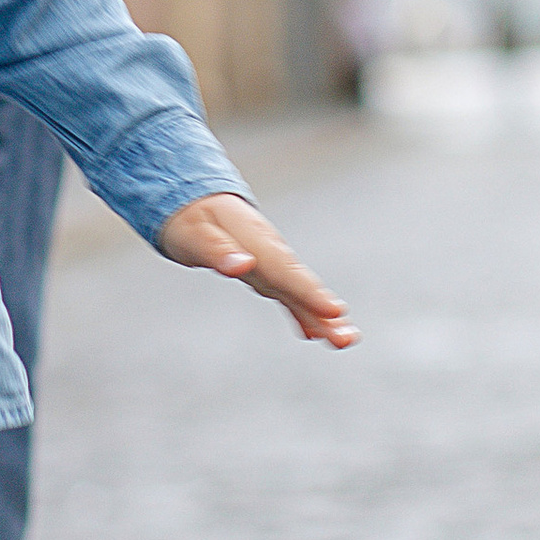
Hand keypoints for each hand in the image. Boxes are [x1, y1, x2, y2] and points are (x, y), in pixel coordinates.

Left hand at [157, 192, 356, 346]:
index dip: (308, 291)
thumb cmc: (191, 217)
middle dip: (324, 311)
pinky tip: (313, 334)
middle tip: (347, 337)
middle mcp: (270, 252)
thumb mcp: (196, 233)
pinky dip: (300, 313)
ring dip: (321, 316)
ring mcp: (271, 263)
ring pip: (299, 292)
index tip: (334, 311)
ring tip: (345, 340)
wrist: (191, 199)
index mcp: (256, 240)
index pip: (285, 270)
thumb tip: (243, 266)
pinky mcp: (266, 272)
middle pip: (299, 284)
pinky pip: (287, 294)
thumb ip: (218, 250)